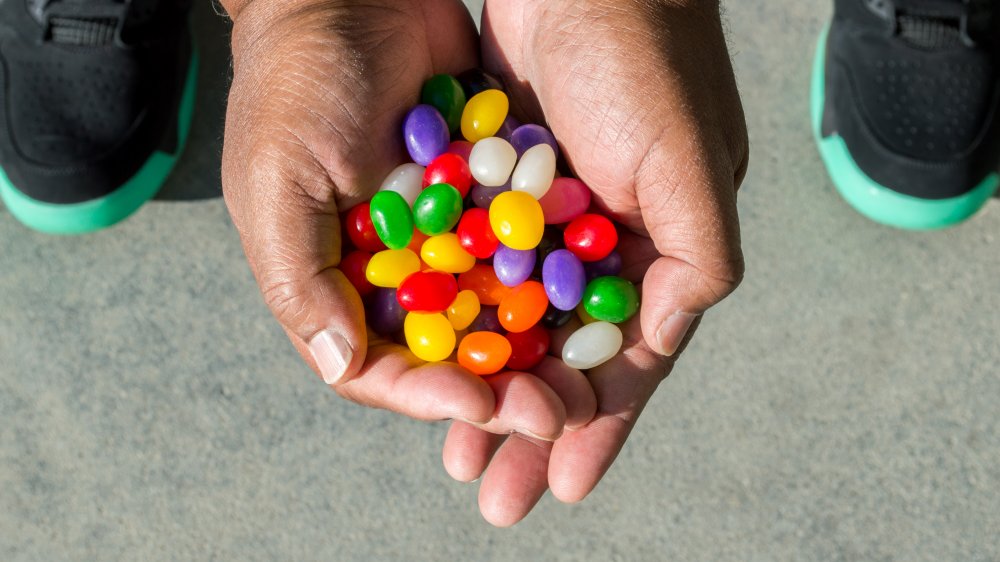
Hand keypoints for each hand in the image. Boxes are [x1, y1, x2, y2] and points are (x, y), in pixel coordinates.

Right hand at [219, 0, 572, 435]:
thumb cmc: (295, 83)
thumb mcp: (277, 182)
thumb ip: (300, 279)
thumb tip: (339, 365)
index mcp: (336, 282)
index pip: (383, 366)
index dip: (431, 394)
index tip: (482, 401)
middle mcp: (396, 270)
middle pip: (452, 353)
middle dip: (502, 388)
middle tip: (555, 410)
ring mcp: (446, 235)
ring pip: (497, 312)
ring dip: (538, 350)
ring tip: (583, 379)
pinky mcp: (486, 196)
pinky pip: (524, 249)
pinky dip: (553, 279)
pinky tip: (593, 302)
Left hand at [442, 0, 748, 525]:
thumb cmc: (642, 53)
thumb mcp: (689, 157)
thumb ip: (698, 254)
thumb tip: (664, 339)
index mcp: (661, 247)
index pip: (628, 360)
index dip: (599, 427)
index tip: (564, 484)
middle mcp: (604, 244)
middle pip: (563, 357)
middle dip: (532, 424)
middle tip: (497, 491)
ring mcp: (548, 221)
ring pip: (516, 326)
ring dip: (490, 386)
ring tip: (462, 451)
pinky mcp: (498, 190)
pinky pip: (477, 272)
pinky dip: (460, 319)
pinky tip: (436, 362)